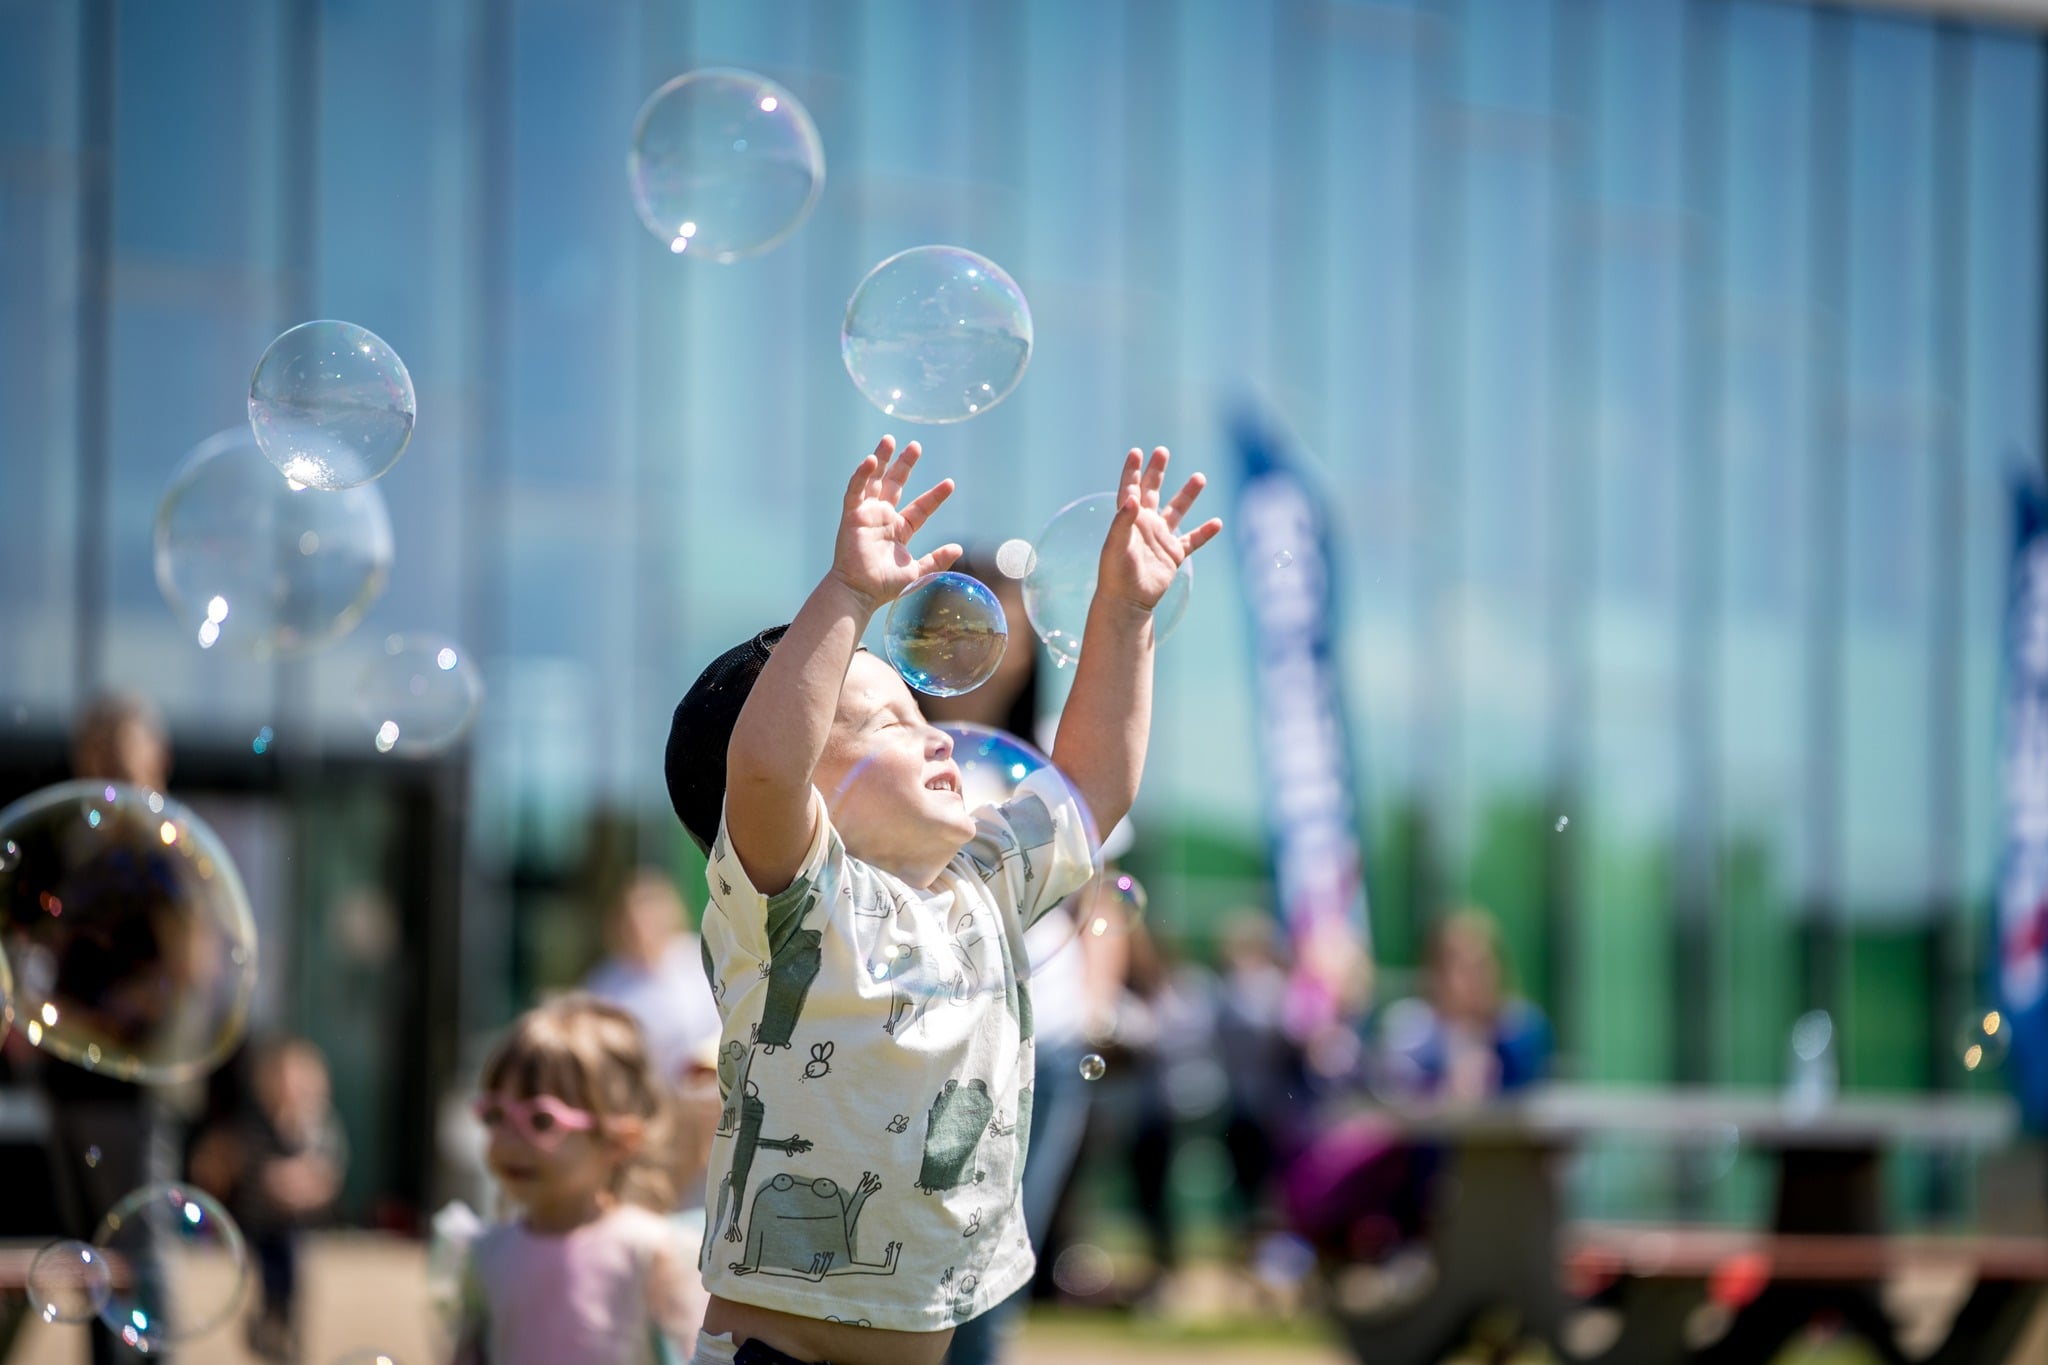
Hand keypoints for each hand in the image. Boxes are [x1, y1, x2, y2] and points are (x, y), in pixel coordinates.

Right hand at [831, 435, 960, 611]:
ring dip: (881, 459)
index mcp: (899, 529)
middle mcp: (883, 518)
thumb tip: (959, 547)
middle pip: (895, 484)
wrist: (860, 593)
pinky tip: (871, 460)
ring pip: (874, 480)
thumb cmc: (885, 586)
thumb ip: (937, 560)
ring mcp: (867, 515)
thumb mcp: (917, 571)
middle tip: (915, 446)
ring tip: (890, 439)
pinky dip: (862, 475)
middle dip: (904, 464)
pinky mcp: (852, 516)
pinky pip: (855, 490)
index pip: (920, 507)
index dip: (935, 496)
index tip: (950, 484)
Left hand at [1098, 447, 1222, 612]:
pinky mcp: (1172, 555)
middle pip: (1152, 491)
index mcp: (1128, 519)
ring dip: (1187, 495)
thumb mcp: (1116, 545)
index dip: (1132, 470)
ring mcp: (1160, 539)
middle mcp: (1144, 525)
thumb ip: (1122, 521)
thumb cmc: (1116, 574)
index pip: (1129, 489)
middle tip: (1162, 451)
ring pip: (1176, 511)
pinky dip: (1204, 532)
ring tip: (1200, 477)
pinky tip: (1217, 523)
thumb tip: (1132, 498)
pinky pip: (1191, 540)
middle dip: (1156, 472)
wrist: (1127, 601)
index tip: (1136, 452)